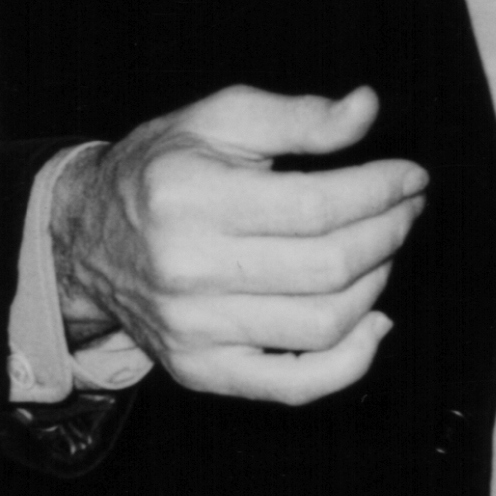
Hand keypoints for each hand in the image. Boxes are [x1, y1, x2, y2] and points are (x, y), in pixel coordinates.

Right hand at [55, 83, 424, 402]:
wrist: (84, 239)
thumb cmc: (162, 171)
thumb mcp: (217, 120)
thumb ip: (296, 116)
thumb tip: (367, 110)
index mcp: (191, 199)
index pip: (317, 205)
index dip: (381, 191)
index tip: (411, 178)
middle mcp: (188, 271)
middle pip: (329, 267)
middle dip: (388, 233)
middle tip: (405, 210)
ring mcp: (195, 330)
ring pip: (324, 323)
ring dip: (375, 284)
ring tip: (380, 250)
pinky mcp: (202, 371)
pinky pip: (296, 385)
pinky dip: (352, 361)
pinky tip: (373, 322)